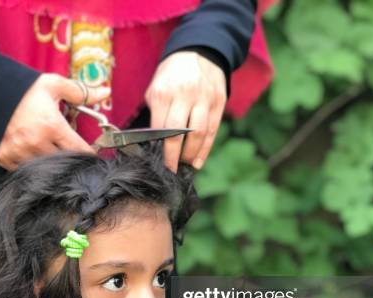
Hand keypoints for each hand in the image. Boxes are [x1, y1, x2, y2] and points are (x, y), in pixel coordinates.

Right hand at [0, 73, 110, 169]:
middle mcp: (36, 143)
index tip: (90, 152)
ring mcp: (19, 153)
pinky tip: (31, 152)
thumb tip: (106, 92)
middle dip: (69, 157)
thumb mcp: (53, 85)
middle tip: (67, 148)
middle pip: (64, 162)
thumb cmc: (22, 89)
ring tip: (49, 148)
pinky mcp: (4, 158)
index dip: (88, 153)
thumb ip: (81, 92)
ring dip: (50, 161)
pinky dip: (30, 163)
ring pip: (44, 168)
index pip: (79, 150)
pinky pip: (24, 169)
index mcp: (51, 126)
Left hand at [145, 51, 226, 171]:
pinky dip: (205, 149)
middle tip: (170, 170)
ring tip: (184, 166)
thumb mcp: (156, 88)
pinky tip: (198, 162)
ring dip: (191, 154)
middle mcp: (185, 95)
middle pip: (179, 133)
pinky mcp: (218, 102)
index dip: (159, 148)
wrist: (198, 51)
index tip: (156, 163)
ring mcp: (204, 98)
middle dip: (174, 156)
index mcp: (164, 92)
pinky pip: (212, 130)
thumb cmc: (171, 75)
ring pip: (198, 134)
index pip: (160, 127)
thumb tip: (154, 142)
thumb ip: (156, 113)